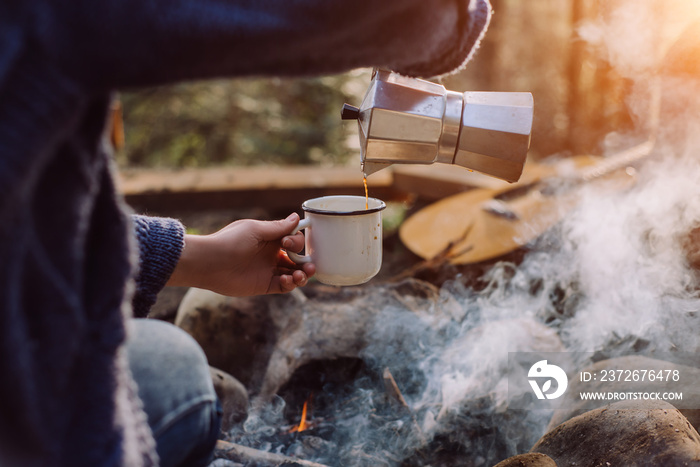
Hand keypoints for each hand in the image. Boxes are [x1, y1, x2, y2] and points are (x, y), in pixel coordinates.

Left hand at [167, 213, 314, 295]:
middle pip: (297, 259)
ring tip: (301, 276)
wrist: (209, 263)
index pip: (293, 239)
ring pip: (293, 273)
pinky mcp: (264, 285)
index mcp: (270, 238)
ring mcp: (268, 270)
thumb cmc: (230, 241)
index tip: (287, 243)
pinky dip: (290, 284)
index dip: (296, 241)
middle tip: (310, 265)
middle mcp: (271, 254)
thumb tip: (296, 217)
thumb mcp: (255, 230)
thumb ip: (278, 227)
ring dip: (302, 275)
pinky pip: (283, 286)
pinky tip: (287, 280)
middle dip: (307, 262)